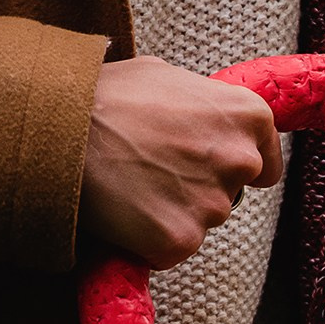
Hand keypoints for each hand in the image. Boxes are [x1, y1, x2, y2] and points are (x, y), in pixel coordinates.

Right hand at [78, 56, 282, 268]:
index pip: (267, 166)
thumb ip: (204, 103)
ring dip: (174, 211)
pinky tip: (124, 209)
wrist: (57, 125)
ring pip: (201, 221)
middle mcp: (240, 160)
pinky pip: (173, 248)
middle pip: (232, 194)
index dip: (238, 169)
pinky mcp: (181, 239)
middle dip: (201, 188)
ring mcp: (213, 204)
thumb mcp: (167, 76)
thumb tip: (212, 117)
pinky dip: (150, 238)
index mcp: (248, 115)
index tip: (212, 168)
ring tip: (131, 182)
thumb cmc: (107, 95)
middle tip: (154, 169)